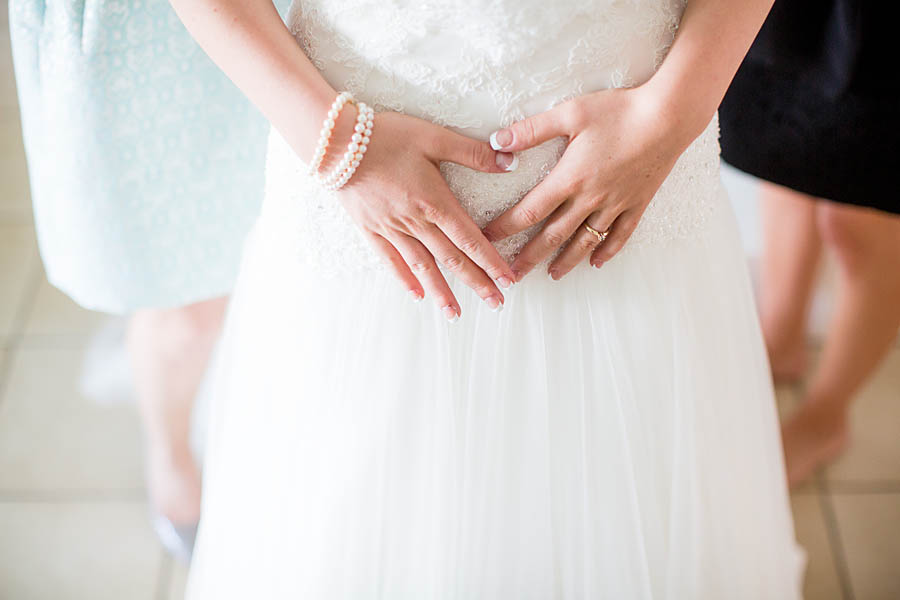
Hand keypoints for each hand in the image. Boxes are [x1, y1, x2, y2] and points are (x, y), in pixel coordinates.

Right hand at [332, 110, 518, 318]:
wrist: (336, 143)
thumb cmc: (386, 136)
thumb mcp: (433, 136)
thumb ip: (471, 152)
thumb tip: (508, 161)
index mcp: (435, 202)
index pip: (470, 239)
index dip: (490, 262)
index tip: (507, 280)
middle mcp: (415, 222)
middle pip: (451, 259)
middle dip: (476, 283)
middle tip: (495, 304)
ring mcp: (391, 229)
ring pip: (422, 267)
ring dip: (441, 291)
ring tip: (455, 314)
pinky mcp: (371, 228)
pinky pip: (390, 260)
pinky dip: (404, 278)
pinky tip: (416, 294)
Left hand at [482, 87, 693, 279]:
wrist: (668, 117)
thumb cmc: (619, 111)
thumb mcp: (570, 114)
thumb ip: (532, 130)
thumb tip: (496, 141)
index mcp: (570, 178)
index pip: (529, 211)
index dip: (506, 227)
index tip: (488, 241)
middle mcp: (590, 199)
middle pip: (553, 235)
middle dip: (529, 257)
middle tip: (512, 275)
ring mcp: (615, 204)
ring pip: (585, 241)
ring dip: (566, 261)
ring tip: (551, 275)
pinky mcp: (637, 203)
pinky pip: (620, 235)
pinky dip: (607, 251)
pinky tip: (597, 263)